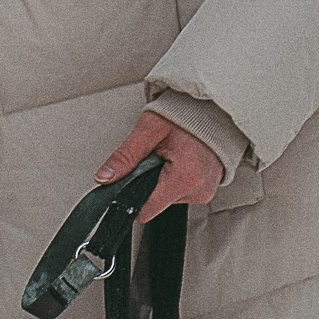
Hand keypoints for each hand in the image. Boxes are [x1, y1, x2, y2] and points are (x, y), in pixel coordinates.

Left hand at [96, 109, 225, 222]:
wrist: (214, 108)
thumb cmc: (186, 114)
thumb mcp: (149, 130)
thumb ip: (125, 156)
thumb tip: (105, 177)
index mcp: (185, 178)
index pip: (147, 210)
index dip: (133, 196)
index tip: (134, 176)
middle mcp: (198, 190)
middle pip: (157, 202)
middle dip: (150, 181)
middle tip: (159, 155)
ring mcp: (205, 191)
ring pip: (168, 197)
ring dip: (164, 179)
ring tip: (172, 154)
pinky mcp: (208, 189)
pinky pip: (182, 192)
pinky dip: (176, 178)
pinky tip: (181, 160)